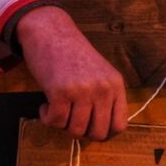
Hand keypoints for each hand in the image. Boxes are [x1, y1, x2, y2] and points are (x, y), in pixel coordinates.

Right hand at [15, 5, 127, 139]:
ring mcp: (82, 91)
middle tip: (70, 119)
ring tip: (58, 109)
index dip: (104, 134)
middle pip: (98, 133)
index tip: (90, 128)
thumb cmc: (73, 55)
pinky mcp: (60, 92)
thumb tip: (100, 131)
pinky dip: (47, 118)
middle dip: (82, 132)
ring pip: (75, 130)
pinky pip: (55, 121)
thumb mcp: (100, 73)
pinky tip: (45, 105)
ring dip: (63, 125)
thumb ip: (104, 98)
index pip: (119, 125)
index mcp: (116, 85)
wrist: (50, 31)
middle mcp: (103, 89)